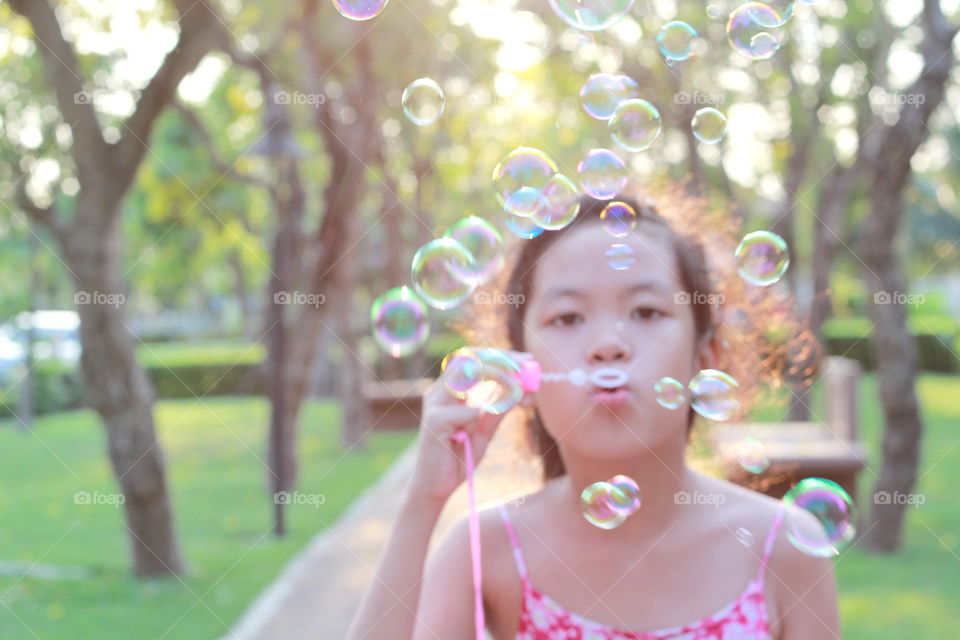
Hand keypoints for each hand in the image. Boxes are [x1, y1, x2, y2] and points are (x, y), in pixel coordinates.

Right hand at [406, 350, 533, 506]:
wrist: (435, 490)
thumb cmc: (458, 459)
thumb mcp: (484, 432)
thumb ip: (498, 411)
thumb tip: (521, 390)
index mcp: (449, 392)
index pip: (472, 359)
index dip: (500, 355)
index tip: (528, 361)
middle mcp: (439, 393)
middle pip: (468, 358)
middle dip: (501, 359)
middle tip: (527, 367)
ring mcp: (434, 406)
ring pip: (465, 375)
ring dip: (496, 377)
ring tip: (518, 388)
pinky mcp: (434, 424)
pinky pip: (465, 412)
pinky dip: (481, 415)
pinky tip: (480, 429)